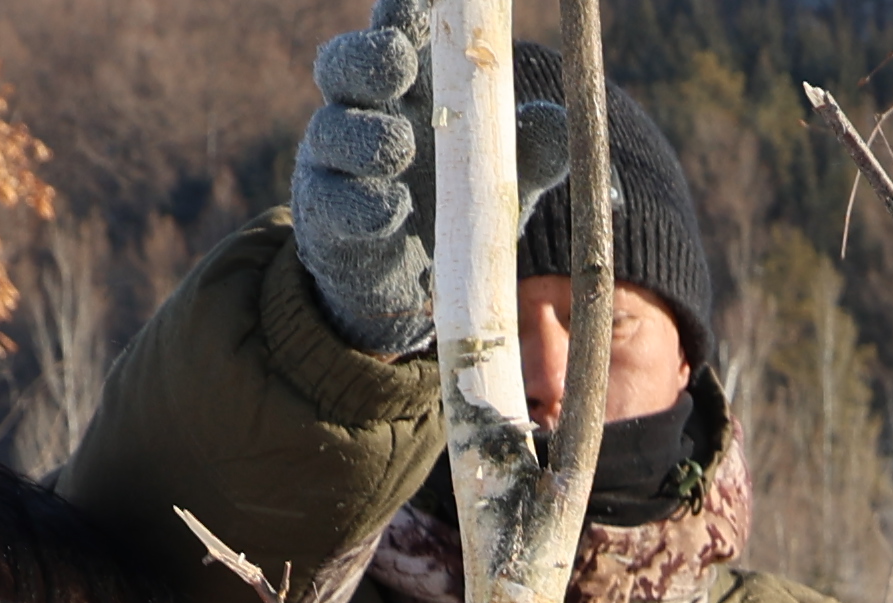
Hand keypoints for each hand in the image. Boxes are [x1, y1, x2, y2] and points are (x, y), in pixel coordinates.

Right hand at [286, 0, 568, 361]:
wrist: (419, 285)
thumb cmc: (461, 204)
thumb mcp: (506, 173)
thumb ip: (536, 147)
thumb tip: (566, 124)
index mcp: (409, 85)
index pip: (398, 30)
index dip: (405, 9)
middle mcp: (364, 111)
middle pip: (344, 64)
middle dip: (368, 57)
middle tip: (402, 62)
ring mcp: (337, 163)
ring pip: (331, 130)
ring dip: (366, 134)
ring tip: (402, 147)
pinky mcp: (326, 217)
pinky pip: (333, 201)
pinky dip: (364, 202)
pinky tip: (395, 207)